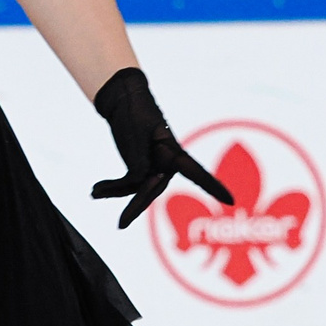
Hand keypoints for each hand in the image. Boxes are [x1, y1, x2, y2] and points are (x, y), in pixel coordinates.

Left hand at [89, 67, 235, 228]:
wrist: (124, 102)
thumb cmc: (135, 112)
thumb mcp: (136, 133)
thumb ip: (138, 158)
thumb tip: (139, 180)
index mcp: (173, 151)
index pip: (197, 172)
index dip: (212, 186)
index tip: (231, 200)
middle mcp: (166, 164)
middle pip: (154, 190)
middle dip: (136, 205)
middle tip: (121, 223)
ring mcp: (152, 168)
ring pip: (136, 189)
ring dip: (114, 192)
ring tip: (94, 191)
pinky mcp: (138, 169)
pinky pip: (126, 184)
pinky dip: (110, 188)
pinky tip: (95, 190)